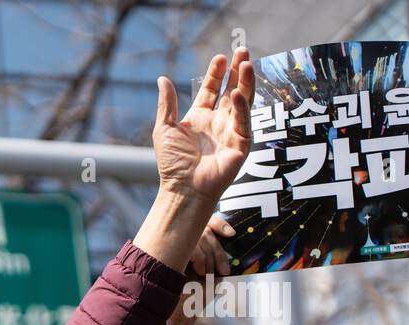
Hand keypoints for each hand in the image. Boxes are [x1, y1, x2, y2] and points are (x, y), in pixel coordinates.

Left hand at [153, 48, 254, 204]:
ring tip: (246, 63)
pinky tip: (237, 93)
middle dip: (237, 71)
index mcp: (200, 117)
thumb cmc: (172, 163)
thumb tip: (162, 78)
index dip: (216, 74)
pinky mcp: (241, 143)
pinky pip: (243, 121)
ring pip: (242, 101)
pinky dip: (241, 107)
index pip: (212, 90)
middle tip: (242, 51)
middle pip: (231, 90)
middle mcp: (217, 122)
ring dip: (246, 82)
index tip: (220, 57)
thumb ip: (167, 104)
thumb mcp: (165, 128)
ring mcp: (231, 131)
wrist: (183, 188)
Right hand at [159, 215, 237, 324]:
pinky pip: (191, 247)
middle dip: (218, 251)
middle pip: (205, 230)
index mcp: (196, 245)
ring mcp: (175, 248)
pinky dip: (201, 258)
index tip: (232, 234)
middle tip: (222, 270)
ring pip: (198, 238)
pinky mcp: (169, 255)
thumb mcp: (215, 273)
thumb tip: (229, 236)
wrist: (181, 312)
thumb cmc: (198, 294)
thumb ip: (219, 256)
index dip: (219, 224)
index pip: (207, 224)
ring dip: (209, 257)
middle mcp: (184, 243)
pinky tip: (201, 272)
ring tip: (208, 275)